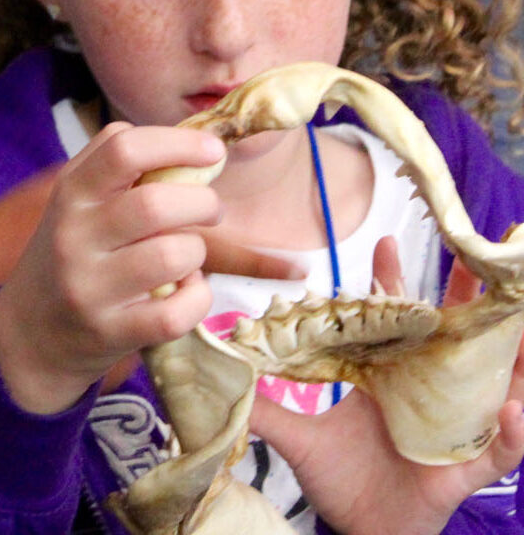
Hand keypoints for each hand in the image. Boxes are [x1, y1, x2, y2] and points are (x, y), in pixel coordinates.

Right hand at [0, 122, 225, 413]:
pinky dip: (197, 297)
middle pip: (155, 204)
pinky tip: (185, 290)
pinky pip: (175, 313)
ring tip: (188, 254)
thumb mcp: (75, 199)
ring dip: (196, 251)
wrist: (29, 331)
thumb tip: (185, 139)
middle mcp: (74, 236)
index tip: (212, 151)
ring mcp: (90, 288)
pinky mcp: (109, 332)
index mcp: (71, 193)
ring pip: (172, 256)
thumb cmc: (70, 251)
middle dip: (203, 202)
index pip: (124, 150)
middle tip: (209, 210)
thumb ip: (116, 162)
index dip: (178, 144)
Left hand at [250, 237, 523, 534]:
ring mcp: (451, 427)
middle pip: (451, 337)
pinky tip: (511, 408)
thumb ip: (267, 407)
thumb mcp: (299, 440)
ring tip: (515, 325)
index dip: (391, 279)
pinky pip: (499, 447)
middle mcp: (425, 392)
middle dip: (466, 299)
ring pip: (491, 384)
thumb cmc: (339, 483)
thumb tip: (228, 372)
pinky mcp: (465, 466)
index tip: (384, 239)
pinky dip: (510, 429)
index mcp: (387, 376)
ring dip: (508, 356)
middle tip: (478, 259)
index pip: (392, 319)